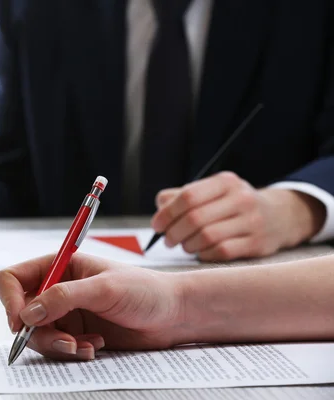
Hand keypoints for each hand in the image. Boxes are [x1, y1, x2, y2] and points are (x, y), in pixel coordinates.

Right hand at [0, 254, 185, 360]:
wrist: (172, 315)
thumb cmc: (145, 290)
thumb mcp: (104, 288)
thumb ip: (63, 297)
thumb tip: (27, 312)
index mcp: (58, 266)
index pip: (13, 279)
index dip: (9, 299)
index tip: (20, 320)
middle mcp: (57, 289)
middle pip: (21, 312)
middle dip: (39, 331)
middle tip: (65, 341)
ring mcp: (65, 313)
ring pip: (37, 335)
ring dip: (57, 345)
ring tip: (85, 346)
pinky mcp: (76, 334)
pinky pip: (57, 348)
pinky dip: (72, 352)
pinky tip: (94, 346)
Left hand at [151, 171, 325, 260]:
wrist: (280, 217)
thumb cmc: (232, 205)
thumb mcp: (212, 192)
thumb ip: (181, 196)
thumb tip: (160, 207)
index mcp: (225, 182)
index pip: (188, 197)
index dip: (167, 213)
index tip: (157, 226)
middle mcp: (241, 199)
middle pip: (195, 218)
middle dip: (174, 233)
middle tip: (168, 240)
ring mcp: (252, 221)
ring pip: (207, 237)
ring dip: (188, 245)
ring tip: (184, 246)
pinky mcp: (257, 243)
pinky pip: (221, 252)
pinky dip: (204, 254)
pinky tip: (201, 252)